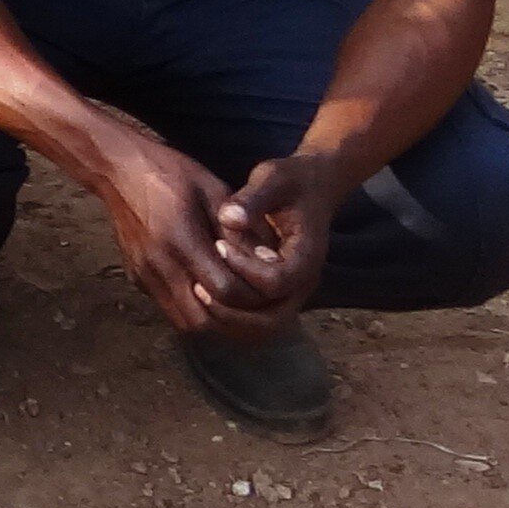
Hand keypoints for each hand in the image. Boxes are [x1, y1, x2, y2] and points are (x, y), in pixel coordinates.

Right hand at [84, 122, 258, 334]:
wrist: (117, 169)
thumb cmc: (170, 173)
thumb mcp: (214, 190)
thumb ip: (241, 230)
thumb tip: (271, 263)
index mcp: (181, 239)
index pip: (224, 291)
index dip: (252, 295)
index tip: (265, 282)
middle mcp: (159, 265)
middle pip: (203, 321)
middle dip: (236, 322)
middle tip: (258, 309)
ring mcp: (145, 275)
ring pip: (185, 323)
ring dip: (215, 323)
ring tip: (237, 307)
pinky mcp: (137, 277)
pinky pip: (171, 310)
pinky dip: (196, 312)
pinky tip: (210, 296)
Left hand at [212, 154, 342, 316]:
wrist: (313, 187)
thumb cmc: (291, 181)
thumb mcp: (273, 179)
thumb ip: (252, 199)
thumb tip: (228, 218)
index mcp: (306, 257)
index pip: (275, 283)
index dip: (243, 269)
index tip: (217, 245)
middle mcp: (303, 283)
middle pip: (271, 321)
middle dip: (232, 310)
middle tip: (197, 286)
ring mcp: (291, 293)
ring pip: (262, 328)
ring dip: (228, 319)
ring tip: (195, 291)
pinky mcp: (277, 294)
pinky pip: (255, 321)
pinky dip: (230, 317)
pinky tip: (202, 294)